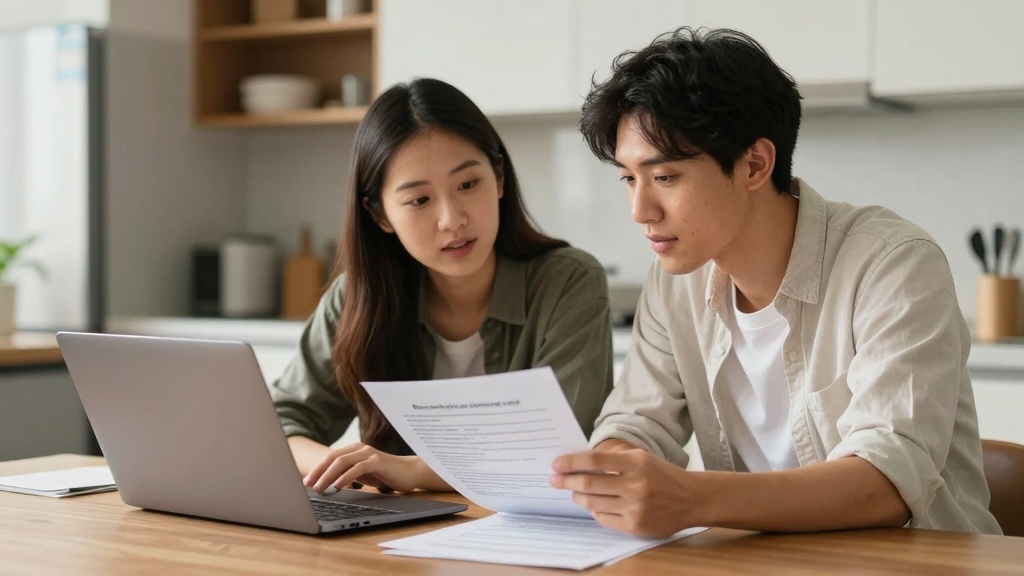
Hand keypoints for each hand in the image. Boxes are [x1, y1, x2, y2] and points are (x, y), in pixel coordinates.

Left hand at [303, 442, 433, 493]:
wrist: (409, 473)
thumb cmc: (384, 474)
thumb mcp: (362, 474)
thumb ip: (347, 475)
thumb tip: (325, 485)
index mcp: (354, 450)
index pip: (330, 457)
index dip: (316, 469)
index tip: (305, 482)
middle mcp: (359, 448)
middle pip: (333, 458)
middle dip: (318, 471)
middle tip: (307, 485)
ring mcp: (369, 453)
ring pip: (342, 462)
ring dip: (328, 476)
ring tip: (319, 488)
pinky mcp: (377, 461)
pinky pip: (358, 468)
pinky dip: (346, 477)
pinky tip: (338, 486)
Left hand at [550, 448, 702, 537]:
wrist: (691, 499)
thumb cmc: (663, 475)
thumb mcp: (642, 458)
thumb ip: (614, 461)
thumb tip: (579, 464)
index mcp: (636, 463)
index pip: (594, 461)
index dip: (571, 462)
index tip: (556, 464)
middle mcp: (635, 485)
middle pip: (589, 484)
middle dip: (566, 481)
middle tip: (554, 479)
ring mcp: (635, 508)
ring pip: (593, 503)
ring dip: (578, 497)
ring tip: (574, 492)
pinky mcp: (635, 526)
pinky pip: (603, 519)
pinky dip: (594, 511)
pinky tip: (594, 505)